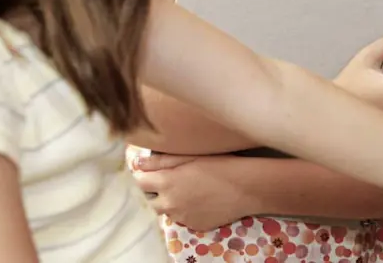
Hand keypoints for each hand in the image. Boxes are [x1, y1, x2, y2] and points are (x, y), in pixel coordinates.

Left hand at [131, 152, 253, 231]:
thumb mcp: (189, 156)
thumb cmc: (219, 165)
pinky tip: (200, 200)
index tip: (151, 173)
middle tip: (171, 182)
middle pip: (149, 202)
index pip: (139, 183)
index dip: (143, 177)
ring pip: (166, 211)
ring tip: (189, 190)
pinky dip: (186, 211)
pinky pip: (183, 219)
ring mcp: (182, 217)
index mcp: (167, 182)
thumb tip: (137, 163)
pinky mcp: (194, 226)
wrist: (245, 187)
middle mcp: (170, 203)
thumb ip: (160, 161)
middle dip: (154, 193)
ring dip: (170, 202)